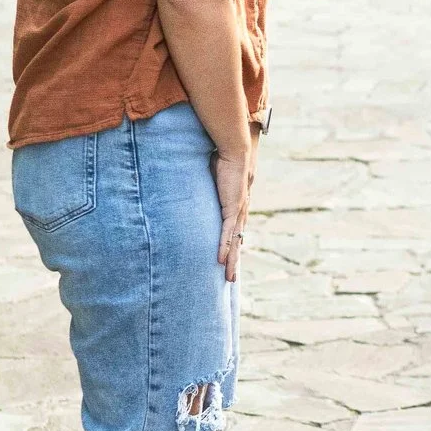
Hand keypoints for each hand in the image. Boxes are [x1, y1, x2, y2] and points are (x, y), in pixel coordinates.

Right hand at [212, 144, 251, 281]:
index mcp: (236, 207)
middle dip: (234, 261)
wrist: (237, 151)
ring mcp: (237, 212)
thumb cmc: (224, 160)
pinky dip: (225, 247)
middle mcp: (239, 213)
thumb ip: (205, 187)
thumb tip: (191, 184)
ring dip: (231, 261)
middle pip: (237, 242)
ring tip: (228, 277)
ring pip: (235, 242)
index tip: (228, 261)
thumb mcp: (212, 179)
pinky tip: (221, 260)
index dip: (232, 247)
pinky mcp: (233, 208)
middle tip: (230, 279)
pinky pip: (228, 232)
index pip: (234, 232)